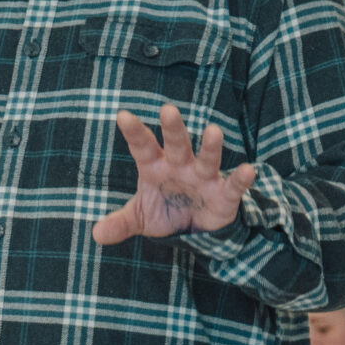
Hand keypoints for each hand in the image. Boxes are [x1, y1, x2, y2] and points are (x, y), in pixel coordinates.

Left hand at [92, 103, 258, 245]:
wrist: (195, 229)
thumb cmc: (164, 211)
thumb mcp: (140, 218)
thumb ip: (120, 223)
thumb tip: (96, 234)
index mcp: (155, 167)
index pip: (143, 147)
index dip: (134, 132)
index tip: (122, 116)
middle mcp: (180, 166)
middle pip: (177, 144)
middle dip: (173, 129)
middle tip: (168, 110)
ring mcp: (204, 177)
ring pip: (207, 158)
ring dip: (210, 147)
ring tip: (213, 131)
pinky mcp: (224, 194)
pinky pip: (233, 185)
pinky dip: (241, 178)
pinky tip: (248, 169)